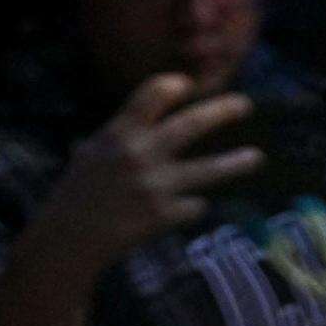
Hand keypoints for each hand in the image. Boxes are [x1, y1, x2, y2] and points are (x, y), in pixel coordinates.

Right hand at [25, 73, 261, 275]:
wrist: (69, 241)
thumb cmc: (77, 194)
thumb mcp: (93, 153)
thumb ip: (124, 136)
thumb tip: (154, 119)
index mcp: (119, 134)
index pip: (154, 93)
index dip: (174, 85)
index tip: (188, 84)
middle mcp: (140, 155)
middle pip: (191, 125)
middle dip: (222, 111)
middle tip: (245, 104)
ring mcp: (154, 187)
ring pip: (208, 170)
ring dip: (236, 163)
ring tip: (257, 158)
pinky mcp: (162, 217)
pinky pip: (193, 205)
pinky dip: (192, 205)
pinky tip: (186, 206)